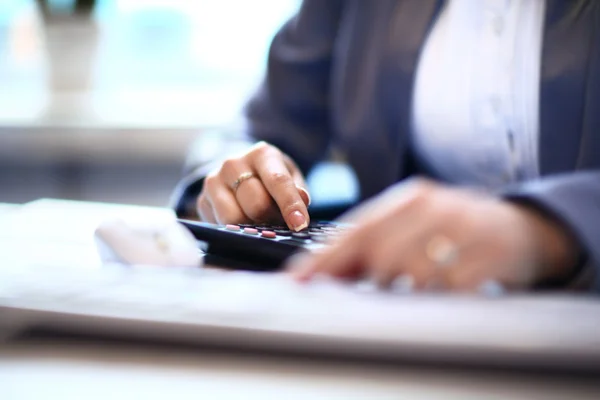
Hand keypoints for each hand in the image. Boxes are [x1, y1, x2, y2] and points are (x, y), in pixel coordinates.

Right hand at [197, 142, 310, 230]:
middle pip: (256, 204)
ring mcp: (213, 181)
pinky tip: (243, 224)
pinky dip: (235, 230)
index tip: (300, 224)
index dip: (290, 205)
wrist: (238, 173)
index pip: (277, 181)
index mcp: (261, 154)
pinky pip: (220, 225)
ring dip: (252, 228)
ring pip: (234, 218)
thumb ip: (297, 189)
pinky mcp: (202, 200)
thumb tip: (302, 200)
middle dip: (271, 220)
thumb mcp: (290, 177)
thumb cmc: (271, 178)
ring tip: (261, 224)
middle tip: (278, 224)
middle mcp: (233, 163)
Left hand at [287, 178, 578, 291]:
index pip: (359, 229)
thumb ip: (374, 241)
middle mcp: (437, 209)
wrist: (522, 229)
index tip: (299, 279)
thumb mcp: (416, 224)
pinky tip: (442, 293)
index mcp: (412, 199)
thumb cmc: (455, 230)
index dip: (326, 258)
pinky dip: (438, 297)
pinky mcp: (491, 259)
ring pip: (413, 272)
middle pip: (382, 251)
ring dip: (403, 290)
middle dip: (368, 278)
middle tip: (370, 288)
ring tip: (412, 289)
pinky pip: (450, 289)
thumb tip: (323, 270)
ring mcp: (466, 232)